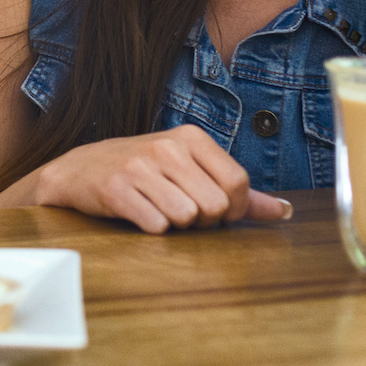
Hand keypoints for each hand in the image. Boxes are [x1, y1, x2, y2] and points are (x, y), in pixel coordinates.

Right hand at [32, 125, 291, 232]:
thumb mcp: (190, 169)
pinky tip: (138, 214)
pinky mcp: (117, 189)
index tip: (216, 211)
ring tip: (158, 209)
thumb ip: (240, 192)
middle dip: (204, 220)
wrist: (78, 170)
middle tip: (181, 210)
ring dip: (176, 224)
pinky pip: (157, 226)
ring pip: (187, 217)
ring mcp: (139, 167)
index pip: (238, 183)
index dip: (233, 208)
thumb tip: (286, 212)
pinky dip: (152, 228)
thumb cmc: (143, 171)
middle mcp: (167, 147)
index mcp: (190, 137)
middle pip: (215, 205)